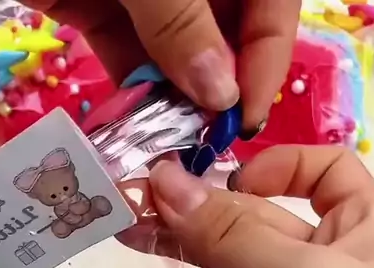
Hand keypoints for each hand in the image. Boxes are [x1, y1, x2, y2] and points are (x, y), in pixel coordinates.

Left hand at [30, 0, 300, 130]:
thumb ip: (183, 20)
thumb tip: (221, 95)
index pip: (273, 8)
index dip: (267, 62)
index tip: (245, 120)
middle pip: (229, 35)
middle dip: (220, 88)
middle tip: (205, 143)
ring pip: (178, 53)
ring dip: (177, 100)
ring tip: (170, 146)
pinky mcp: (100, 3)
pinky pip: (128, 54)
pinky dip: (133, 89)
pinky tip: (135, 126)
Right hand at [149, 147, 373, 267]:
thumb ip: (228, 230)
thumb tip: (162, 182)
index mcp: (364, 230)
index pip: (326, 172)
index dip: (281, 166)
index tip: (233, 179)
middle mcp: (328, 261)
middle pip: (262, 213)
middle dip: (208, 203)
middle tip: (142, 198)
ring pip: (234, 253)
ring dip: (192, 237)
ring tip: (141, 228)